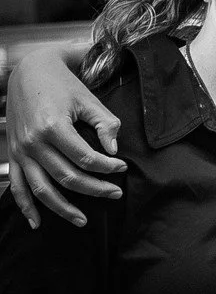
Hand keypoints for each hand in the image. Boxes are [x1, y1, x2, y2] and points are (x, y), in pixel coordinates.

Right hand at [4, 49, 123, 229]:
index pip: (85, 159)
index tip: (122, 168)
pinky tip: (38, 223)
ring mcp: (21, 151)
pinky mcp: (14, 155)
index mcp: (52, 126)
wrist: (29, 70)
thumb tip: (114, 151)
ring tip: (83, 221)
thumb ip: (104, 124)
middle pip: (67, 177)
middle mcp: (33, 142)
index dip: (107, 167)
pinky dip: (26, 206)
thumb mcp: (88, 99)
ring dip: (63, 208)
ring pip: (42, 189)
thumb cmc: (62, 84)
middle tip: (115, 194)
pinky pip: (17, 186)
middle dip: (95, 189)